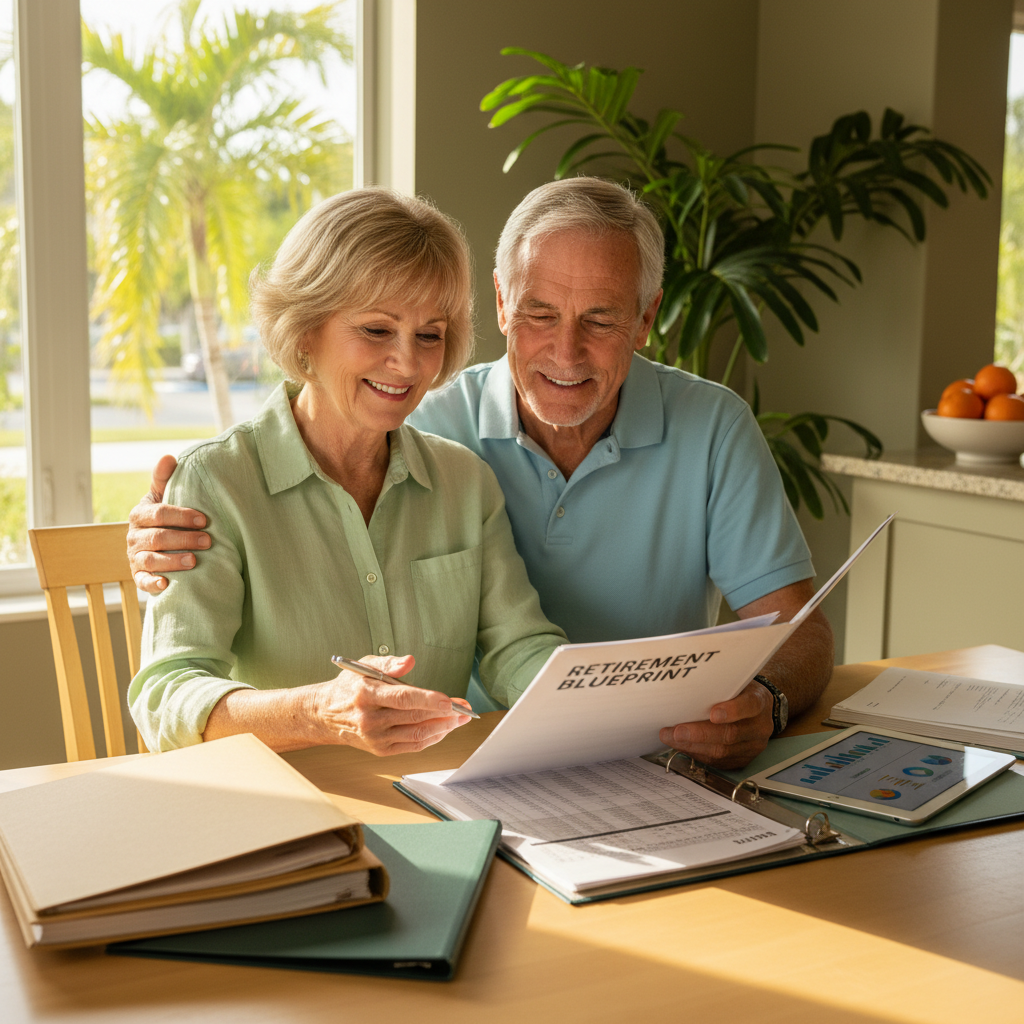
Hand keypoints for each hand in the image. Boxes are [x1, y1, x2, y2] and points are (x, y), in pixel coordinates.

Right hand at [127, 455, 210, 593]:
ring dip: (173, 561)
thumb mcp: (162, 496)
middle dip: (184, 539)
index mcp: (140, 515)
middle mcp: (133, 536)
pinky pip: (142, 581)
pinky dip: (152, 583)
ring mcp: (135, 557)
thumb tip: (168, 457)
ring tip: (194, 561)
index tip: (204, 520)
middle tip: (208, 541)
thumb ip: (163, 478)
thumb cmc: (164, 516)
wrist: (154, 543)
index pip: (159, 514)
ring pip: (151, 559)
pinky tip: (167, 584)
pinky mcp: (138, 576)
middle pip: (157, 538)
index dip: (182, 516)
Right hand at [313, 655, 472, 755]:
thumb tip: (409, 661)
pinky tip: (444, 728)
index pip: (403, 698)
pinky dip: (432, 738)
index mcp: (366, 694)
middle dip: (445, 713)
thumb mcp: (364, 665)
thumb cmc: (350, 687)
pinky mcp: (380, 750)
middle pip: (415, 718)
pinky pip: (413, 746)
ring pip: (417, 734)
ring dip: (443, 727)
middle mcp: (369, 719)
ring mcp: (375, 737)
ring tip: (460, 719)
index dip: (429, 700)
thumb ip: (389, 662)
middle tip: (464, 707)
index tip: (450, 701)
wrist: (327, 714)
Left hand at [658, 680, 773, 768]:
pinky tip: (681, 746)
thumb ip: (717, 687)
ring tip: (670, 738)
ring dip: (692, 746)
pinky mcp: (743, 760)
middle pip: (731, 733)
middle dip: (700, 734)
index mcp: (759, 701)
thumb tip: (684, 690)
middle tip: (677, 732)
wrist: (756, 710)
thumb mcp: (733, 682)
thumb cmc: (738, 693)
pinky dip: (697, 753)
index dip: (733, 711)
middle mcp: (759, 726)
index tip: (713, 714)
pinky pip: (718, 761)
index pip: (750, 705)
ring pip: (723, 751)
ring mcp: (753, 746)